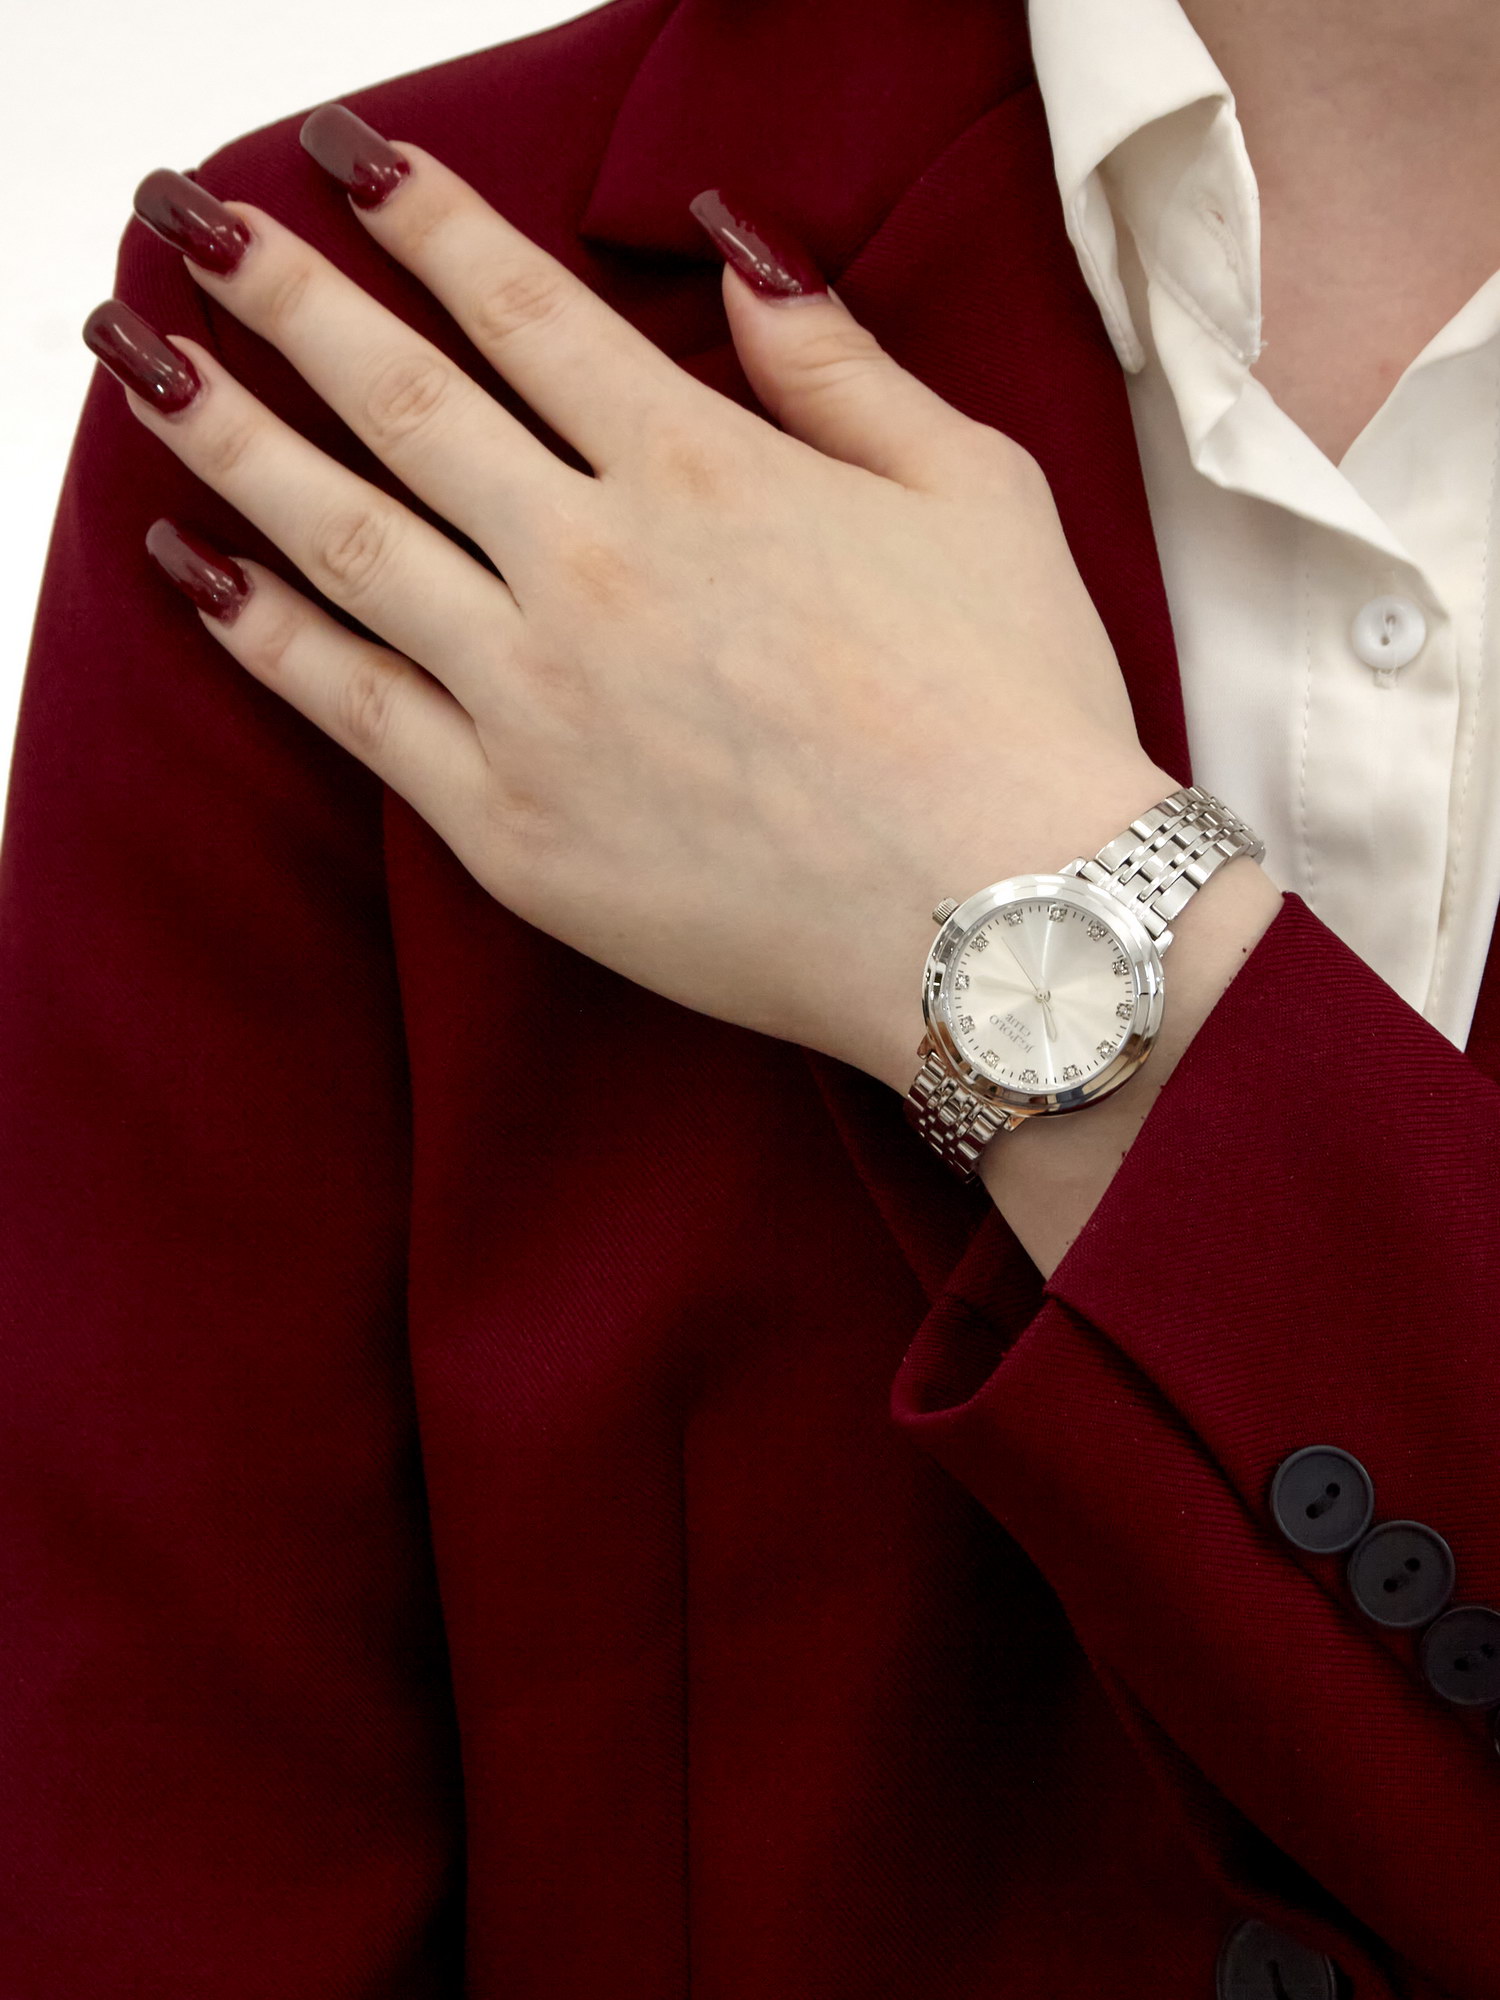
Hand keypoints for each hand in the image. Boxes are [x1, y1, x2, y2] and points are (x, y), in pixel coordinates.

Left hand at [89, 104, 1172, 1097]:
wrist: (1009, 926)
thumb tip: (736, 247)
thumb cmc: (1016, 712)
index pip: (525, 311)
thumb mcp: (975, 493)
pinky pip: (355, 709)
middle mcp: (593, 565)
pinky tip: (194, 573)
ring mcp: (536, 697)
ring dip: (229, 437)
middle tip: (192, 225)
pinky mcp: (510, 824)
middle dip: (283, 294)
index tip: (348, 157)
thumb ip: (839, 365)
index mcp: (703, 471)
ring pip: (345, 537)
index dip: (428, 219)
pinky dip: (266, 634)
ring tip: (143, 364)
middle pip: (399, 398)